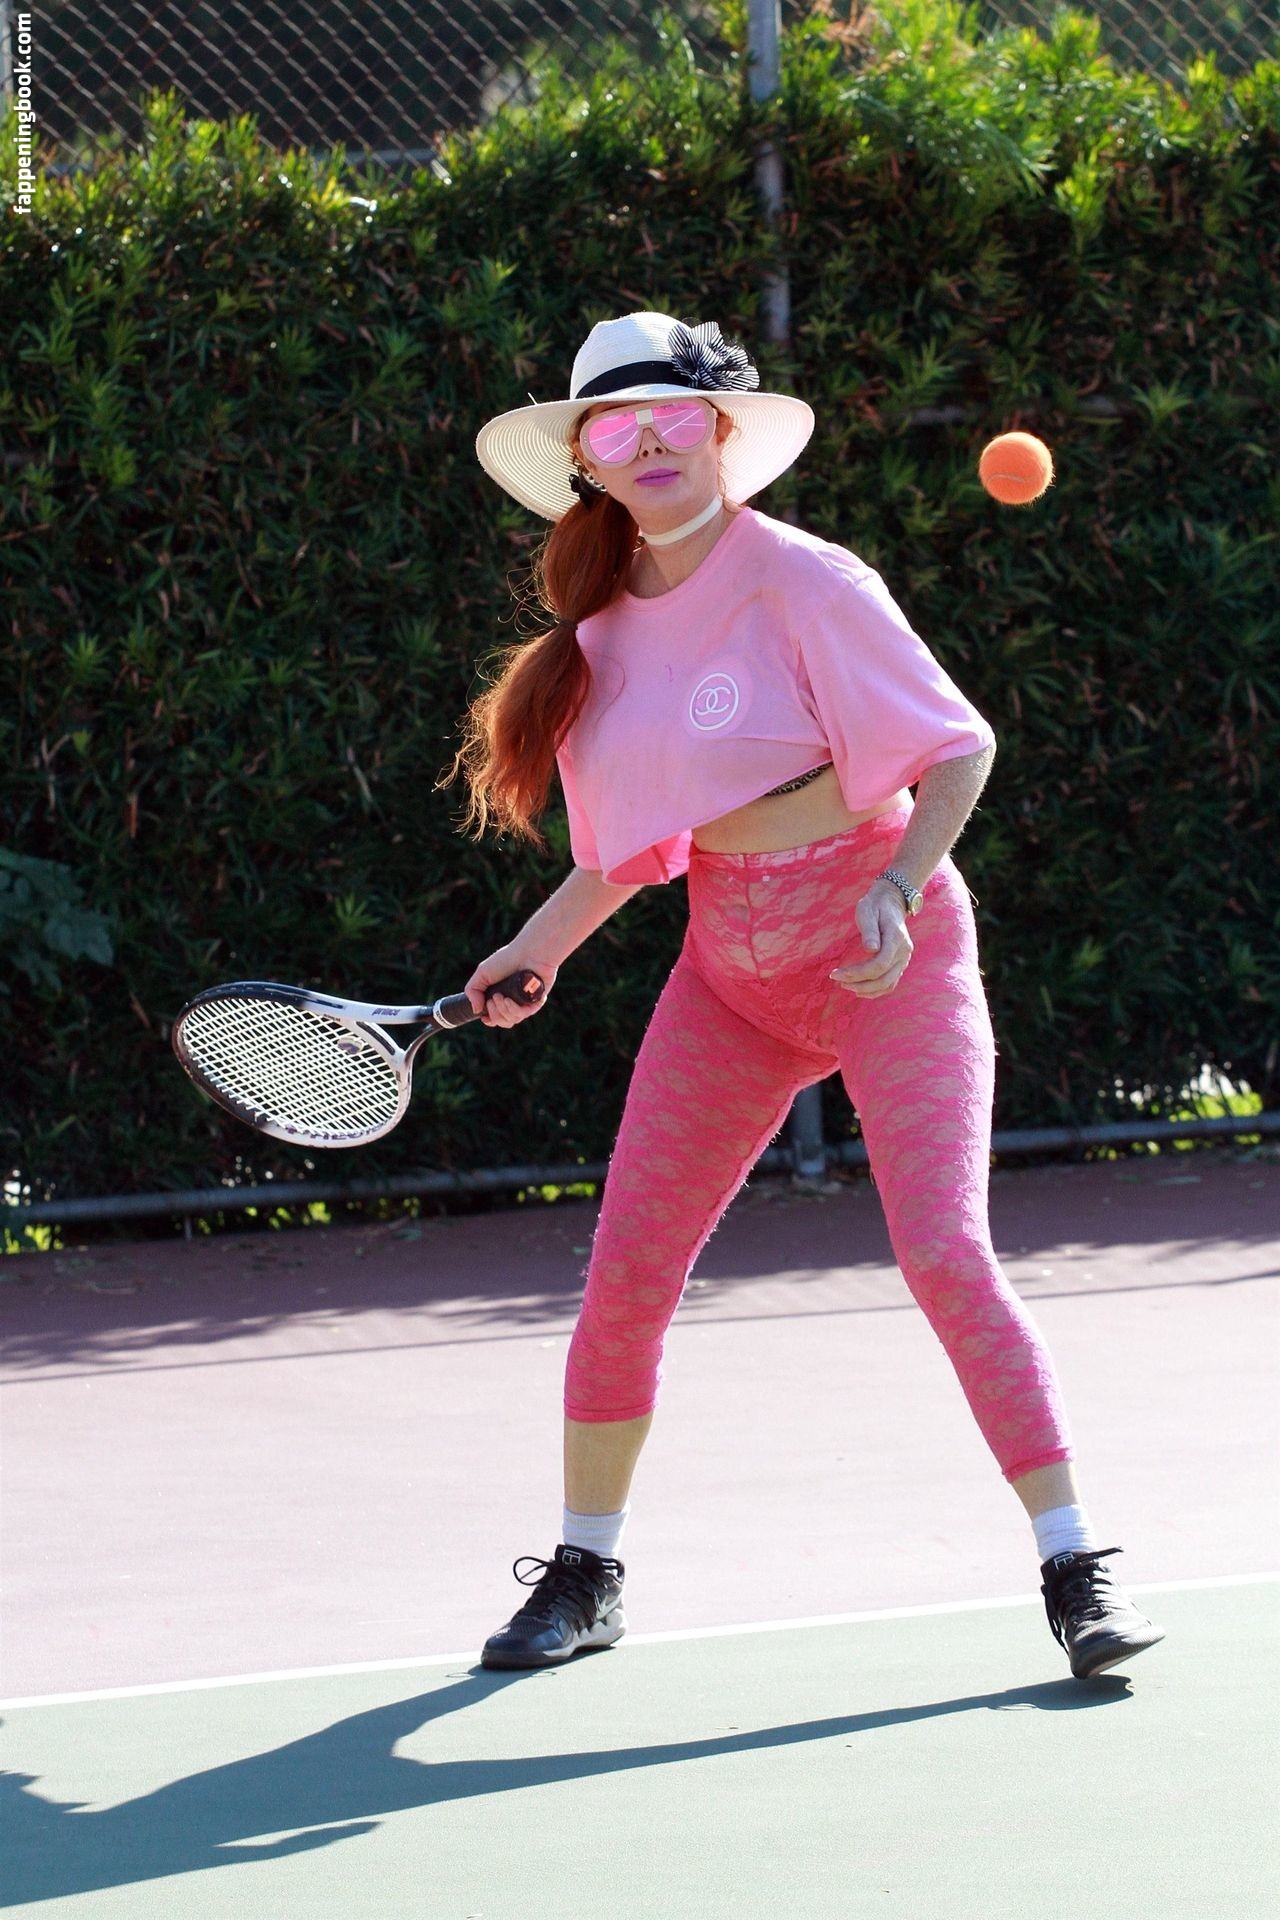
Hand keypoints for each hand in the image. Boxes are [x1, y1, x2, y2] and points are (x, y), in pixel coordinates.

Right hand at [465, 946, 558, 1028]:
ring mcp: (525, 1002)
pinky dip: (514, 1010)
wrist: (528, 952)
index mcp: (501, 996)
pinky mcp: (536, 1002)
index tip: (484, 1015)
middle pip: (502, 1022)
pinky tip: (509, 1000)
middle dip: (494, 1014)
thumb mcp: (482, 973)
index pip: (495, 1017)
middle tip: (493, 999)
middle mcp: (513, 1001)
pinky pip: (524, 1015)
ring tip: (500, 997)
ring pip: (512, 1020)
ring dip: (502, 1011)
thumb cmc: (507, 959)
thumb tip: (476, 1010)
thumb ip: (473, 990)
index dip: (489, 1020)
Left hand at [830, 881, 913, 996]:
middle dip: (858, 983)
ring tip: (846, 986)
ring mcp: (904, 959)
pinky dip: (875, 990)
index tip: (836, 973)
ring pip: (887, 984)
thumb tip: (870, 949)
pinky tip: (859, 990)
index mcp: (896, 938)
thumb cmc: (875, 905)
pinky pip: (890, 983)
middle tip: (837, 980)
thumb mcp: (867, 911)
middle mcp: (904, 951)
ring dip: (866, 990)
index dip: (857, 973)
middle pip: (883, 978)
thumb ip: (869, 930)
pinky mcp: (900, 963)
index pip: (879, 965)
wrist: (891, 903)